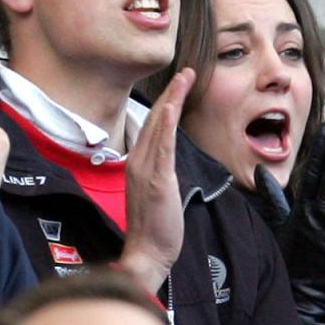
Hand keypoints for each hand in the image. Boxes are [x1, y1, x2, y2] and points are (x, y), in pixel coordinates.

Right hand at [115, 68, 194, 293]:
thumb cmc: (155, 228)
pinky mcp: (156, 180)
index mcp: (139, 164)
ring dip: (172, 99)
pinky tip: (171, 106)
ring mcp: (145, 170)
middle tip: (186, 71)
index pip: (153, 127)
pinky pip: (162, 147)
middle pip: (155, 119)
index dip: (166, 103)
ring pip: (159, 126)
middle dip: (171, 93)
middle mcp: (138, 162)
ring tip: (185, 77)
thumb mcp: (158, 193)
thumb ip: (161, 173)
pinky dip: (166, 125)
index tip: (179, 85)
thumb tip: (169, 163)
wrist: (147, 253)